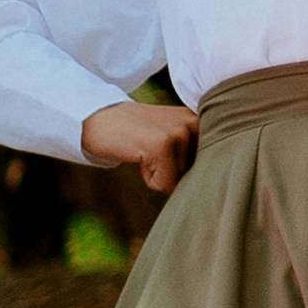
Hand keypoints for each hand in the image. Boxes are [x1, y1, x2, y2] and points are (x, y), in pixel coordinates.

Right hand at [80, 97, 198, 197]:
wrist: (98, 118)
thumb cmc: (136, 135)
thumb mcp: (172, 137)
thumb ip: (194, 156)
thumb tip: (209, 189)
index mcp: (202, 120)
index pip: (207, 168)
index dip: (180, 169)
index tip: (162, 150)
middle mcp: (194, 122)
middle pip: (193, 176)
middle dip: (170, 173)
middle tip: (149, 149)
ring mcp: (178, 132)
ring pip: (178, 182)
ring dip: (158, 175)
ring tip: (143, 149)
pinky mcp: (161, 144)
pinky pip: (163, 184)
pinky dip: (148, 178)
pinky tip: (138, 154)